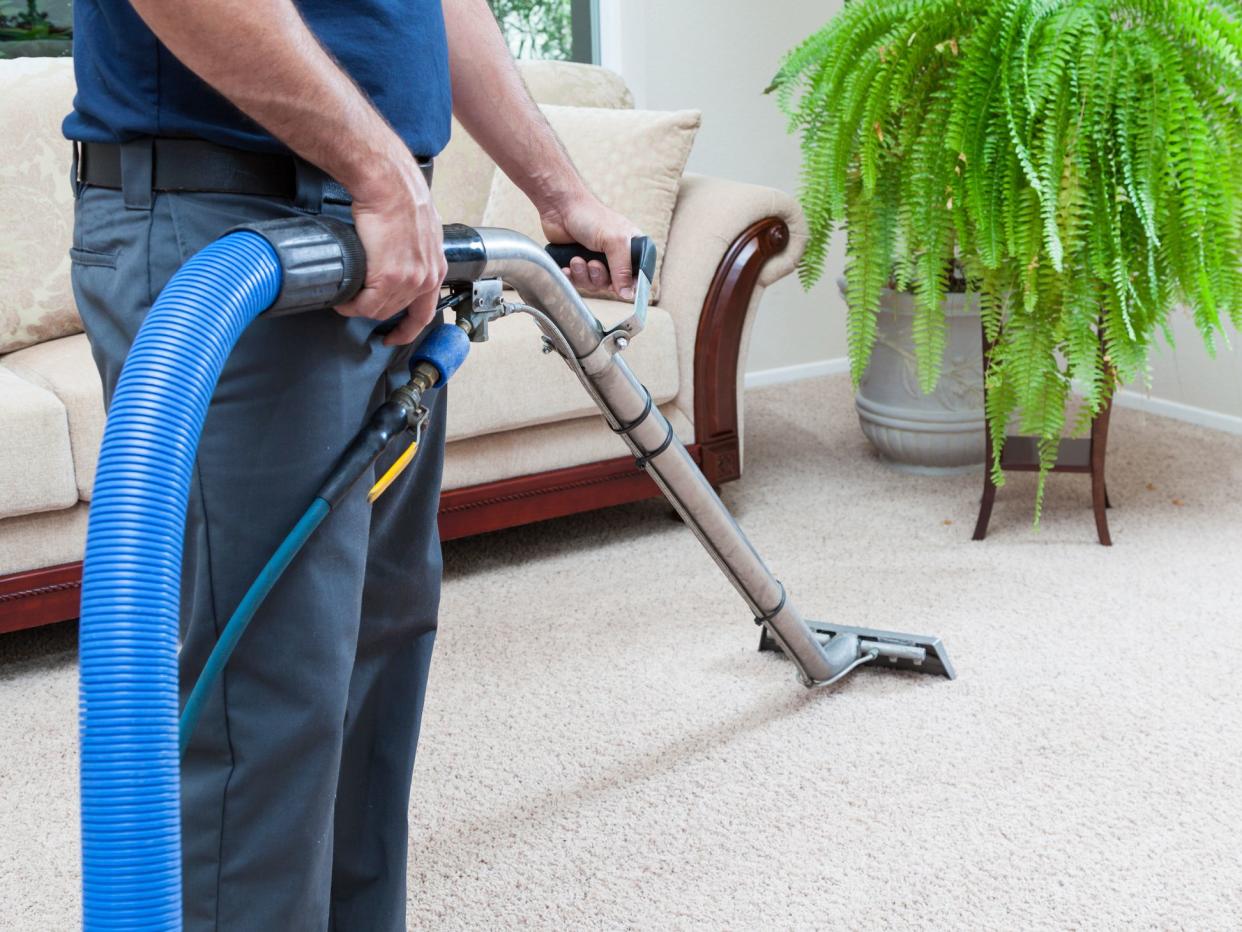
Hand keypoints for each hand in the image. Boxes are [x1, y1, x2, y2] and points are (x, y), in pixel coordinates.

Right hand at [337, 153, 446, 346]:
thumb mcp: (420, 230)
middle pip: (396, 312)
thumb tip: (397, 257)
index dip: (407, 329)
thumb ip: (414, 251)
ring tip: (346, 298)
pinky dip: (351, 305)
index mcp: (436, 268)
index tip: (395, 336)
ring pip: (379, 310)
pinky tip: (343, 299)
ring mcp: (409, 281)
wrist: (389, 186)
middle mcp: (426, 278)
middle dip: (374, 311)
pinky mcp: (389, 278)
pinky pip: (365, 304)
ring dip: (360, 307)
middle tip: (357, 303)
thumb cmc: (400, 197)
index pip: (424, 313)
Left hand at [540, 193, 641, 299]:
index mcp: (631, 248)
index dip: (630, 285)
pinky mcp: (578, 265)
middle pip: (614, 286)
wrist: (560, 208)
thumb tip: (628, 294)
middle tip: (593, 264)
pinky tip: (567, 265)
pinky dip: (572, 276)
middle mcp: (615, 257)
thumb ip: (623, 268)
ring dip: (584, 275)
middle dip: (600, 278)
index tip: (621, 288)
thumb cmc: (590, 216)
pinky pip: (578, 283)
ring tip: (577, 259)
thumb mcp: (615, 241)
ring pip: (595, 285)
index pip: (638, 276)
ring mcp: (596, 261)